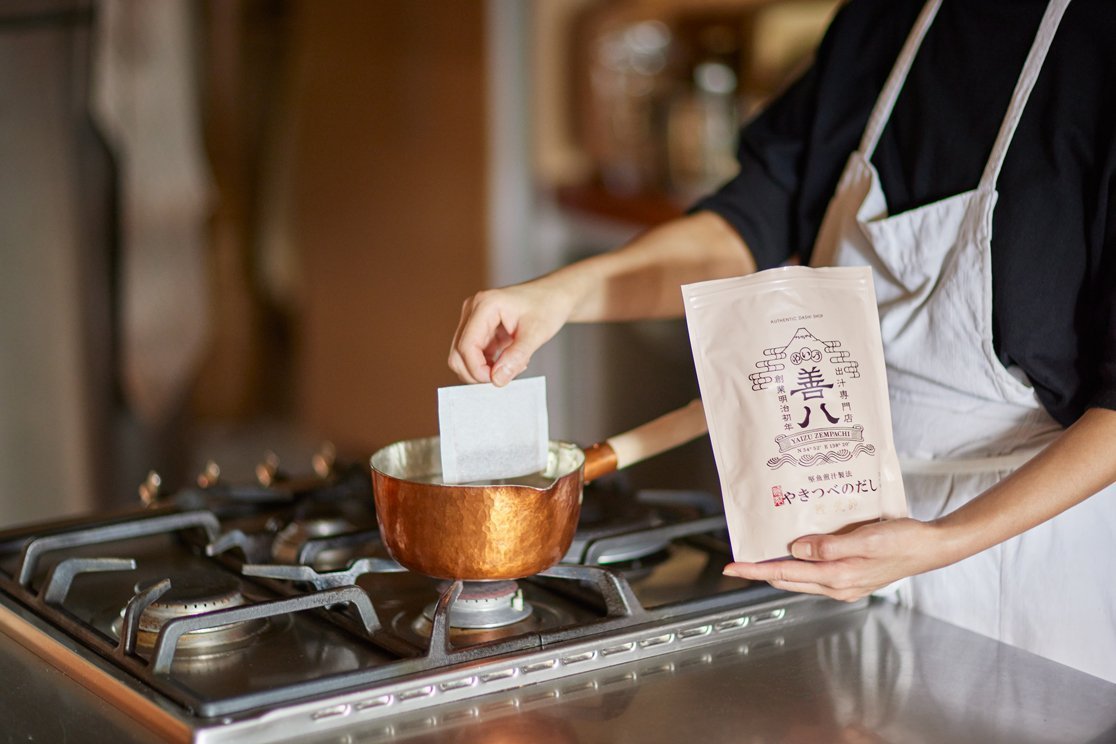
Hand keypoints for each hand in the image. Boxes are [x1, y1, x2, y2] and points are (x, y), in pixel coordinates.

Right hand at [448, 277, 577, 385]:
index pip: (467, 346)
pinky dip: (489, 364)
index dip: (478, 370)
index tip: (498, 381)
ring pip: (464, 356)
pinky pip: (475, 354)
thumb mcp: (537, 333)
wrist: (555, 295)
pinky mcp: (479, 328)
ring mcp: (474, 318)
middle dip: (478, 372)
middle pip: (459, 353)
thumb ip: (516, 356)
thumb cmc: (548, 306)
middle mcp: (473, 309)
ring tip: (513, 365)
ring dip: (484, 369)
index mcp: (484, 305)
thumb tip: (496, 379)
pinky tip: (511, 360)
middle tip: (506, 376)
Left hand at [722, 518, 948, 601]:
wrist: (931, 547)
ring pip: (800, 577)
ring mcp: (844, 584)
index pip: (785, 573)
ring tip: (760, 553)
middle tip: (738, 559)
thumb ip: (829, 546)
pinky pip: (815, 572)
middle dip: (761, 570)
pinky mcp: (851, 576)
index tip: (732, 566)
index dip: (756, 569)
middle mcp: (837, 585)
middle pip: (788, 579)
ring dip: (779, 567)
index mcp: (838, 577)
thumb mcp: (866, 539)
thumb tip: (796, 550)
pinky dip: (799, 563)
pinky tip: (796, 549)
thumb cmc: (904, 540)